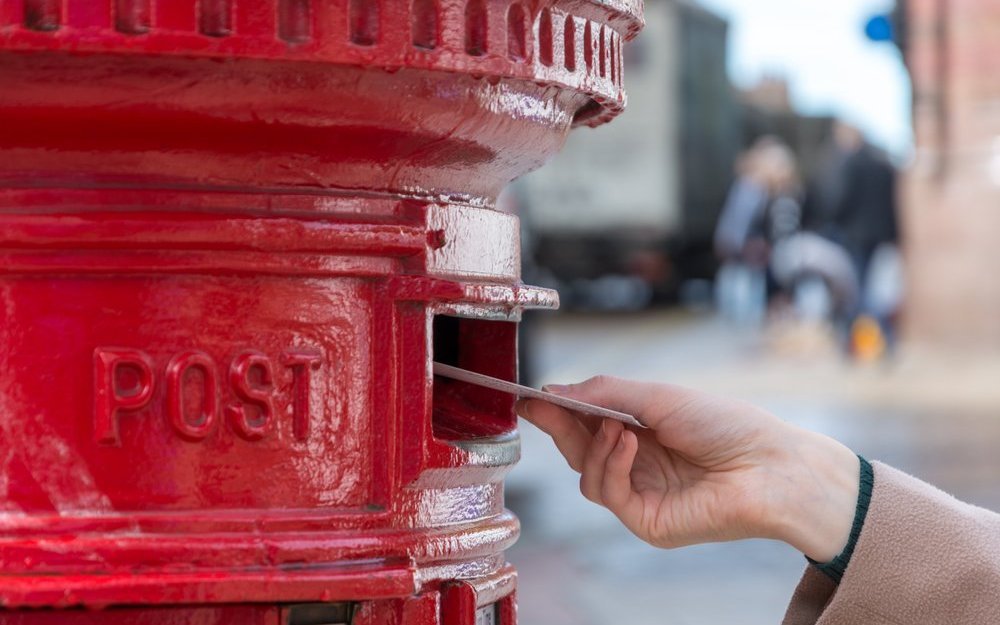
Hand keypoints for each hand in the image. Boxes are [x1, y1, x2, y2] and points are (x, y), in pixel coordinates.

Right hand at [517, 376, 859, 561]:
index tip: (528, 396)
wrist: (769, 464)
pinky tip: (629, 443)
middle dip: (559, 426)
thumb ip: (604, 393)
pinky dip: (611, 465)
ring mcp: (641, 495)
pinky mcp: (648, 521)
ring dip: (593, 446)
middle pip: (578, 451)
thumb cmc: (725, 424)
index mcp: (639, 432)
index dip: (556, 410)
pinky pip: (608, 494)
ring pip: (587, 476)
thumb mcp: (658, 396)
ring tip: (618, 426)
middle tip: (541, 405)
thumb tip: (555, 391)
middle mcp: (637, 465)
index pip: (586, 423)